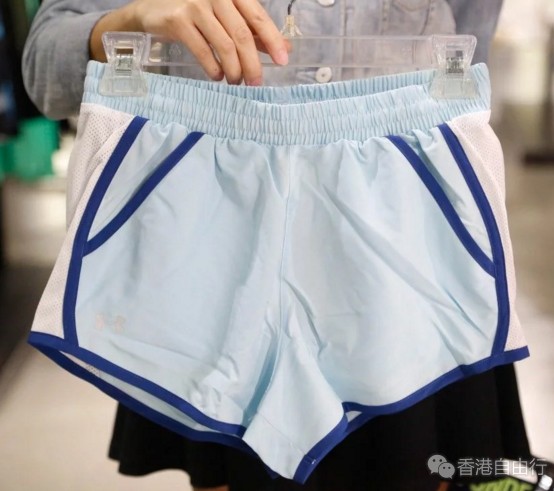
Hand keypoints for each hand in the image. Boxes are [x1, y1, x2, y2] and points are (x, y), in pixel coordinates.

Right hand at [91, 0, 288, 85]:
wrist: (153, 9)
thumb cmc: (196, 13)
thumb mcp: (227, 19)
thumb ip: (254, 33)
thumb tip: (284, 48)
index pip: (258, 17)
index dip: (272, 40)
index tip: (282, 61)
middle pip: (242, 34)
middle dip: (252, 64)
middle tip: (256, 83)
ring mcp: (196, 5)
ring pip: (224, 44)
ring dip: (233, 69)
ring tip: (236, 82)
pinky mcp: (179, 20)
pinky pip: (203, 50)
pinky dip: (213, 68)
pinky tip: (217, 77)